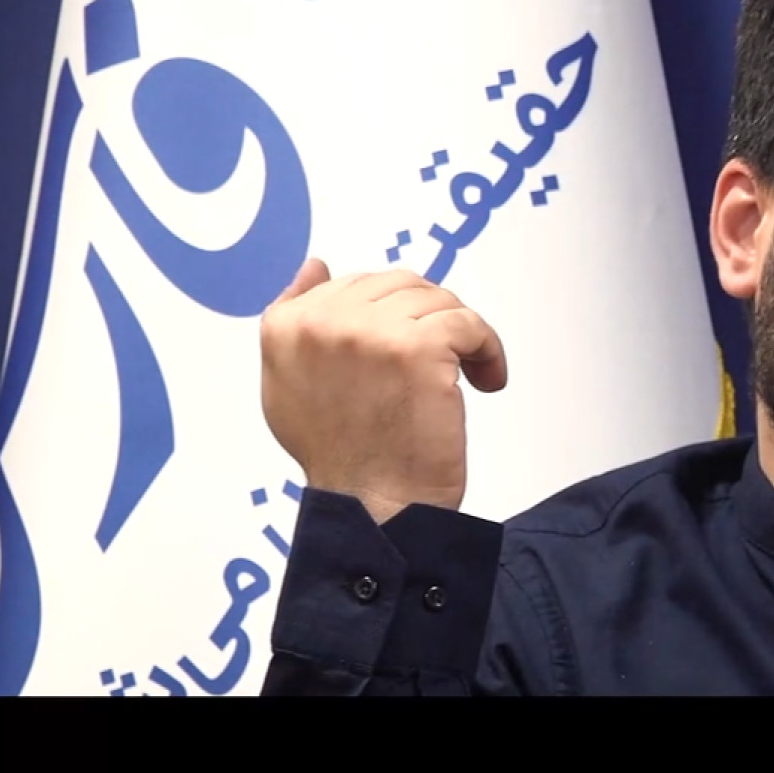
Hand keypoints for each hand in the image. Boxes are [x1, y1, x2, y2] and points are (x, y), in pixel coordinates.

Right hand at [259, 258, 506, 522]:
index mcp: (286, 325)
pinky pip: (469, 324)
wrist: (372, 505)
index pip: (357, 284)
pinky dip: (487, 350)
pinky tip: (484, 380)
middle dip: (429, 320)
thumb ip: (296, 321)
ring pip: (438, 301)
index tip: (408, 352)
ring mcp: (369, 332)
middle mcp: (321, 322)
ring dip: (459, 337)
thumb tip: (315, 266)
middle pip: (401, 285)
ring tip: (462, 374)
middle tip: (442, 362)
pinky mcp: (416, 348)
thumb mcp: (288, 385)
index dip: (394, 317)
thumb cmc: (341, 455)